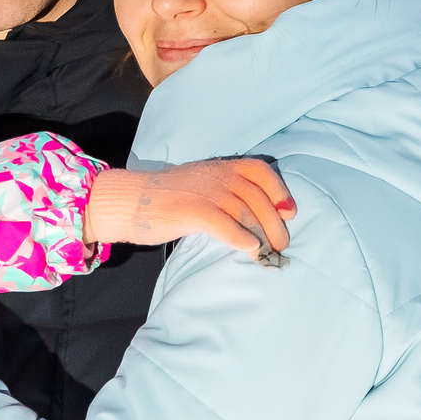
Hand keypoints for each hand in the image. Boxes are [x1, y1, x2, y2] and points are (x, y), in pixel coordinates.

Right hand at [85, 159, 295, 258]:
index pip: (260, 171)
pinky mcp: (192, 210)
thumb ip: (226, 194)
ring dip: (262, 235)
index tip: (290, 212)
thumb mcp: (201, 185)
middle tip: (281, 244)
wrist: (130, 200)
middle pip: (258, 198)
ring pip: (246, 213)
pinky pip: (225, 224)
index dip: (279, 191)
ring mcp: (205, 191)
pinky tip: (249, 250)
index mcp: (221, 167)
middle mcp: (217, 175)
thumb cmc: (167, 199)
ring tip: (268, 253)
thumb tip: (255, 219)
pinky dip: (241, 238)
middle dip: (275, 223)